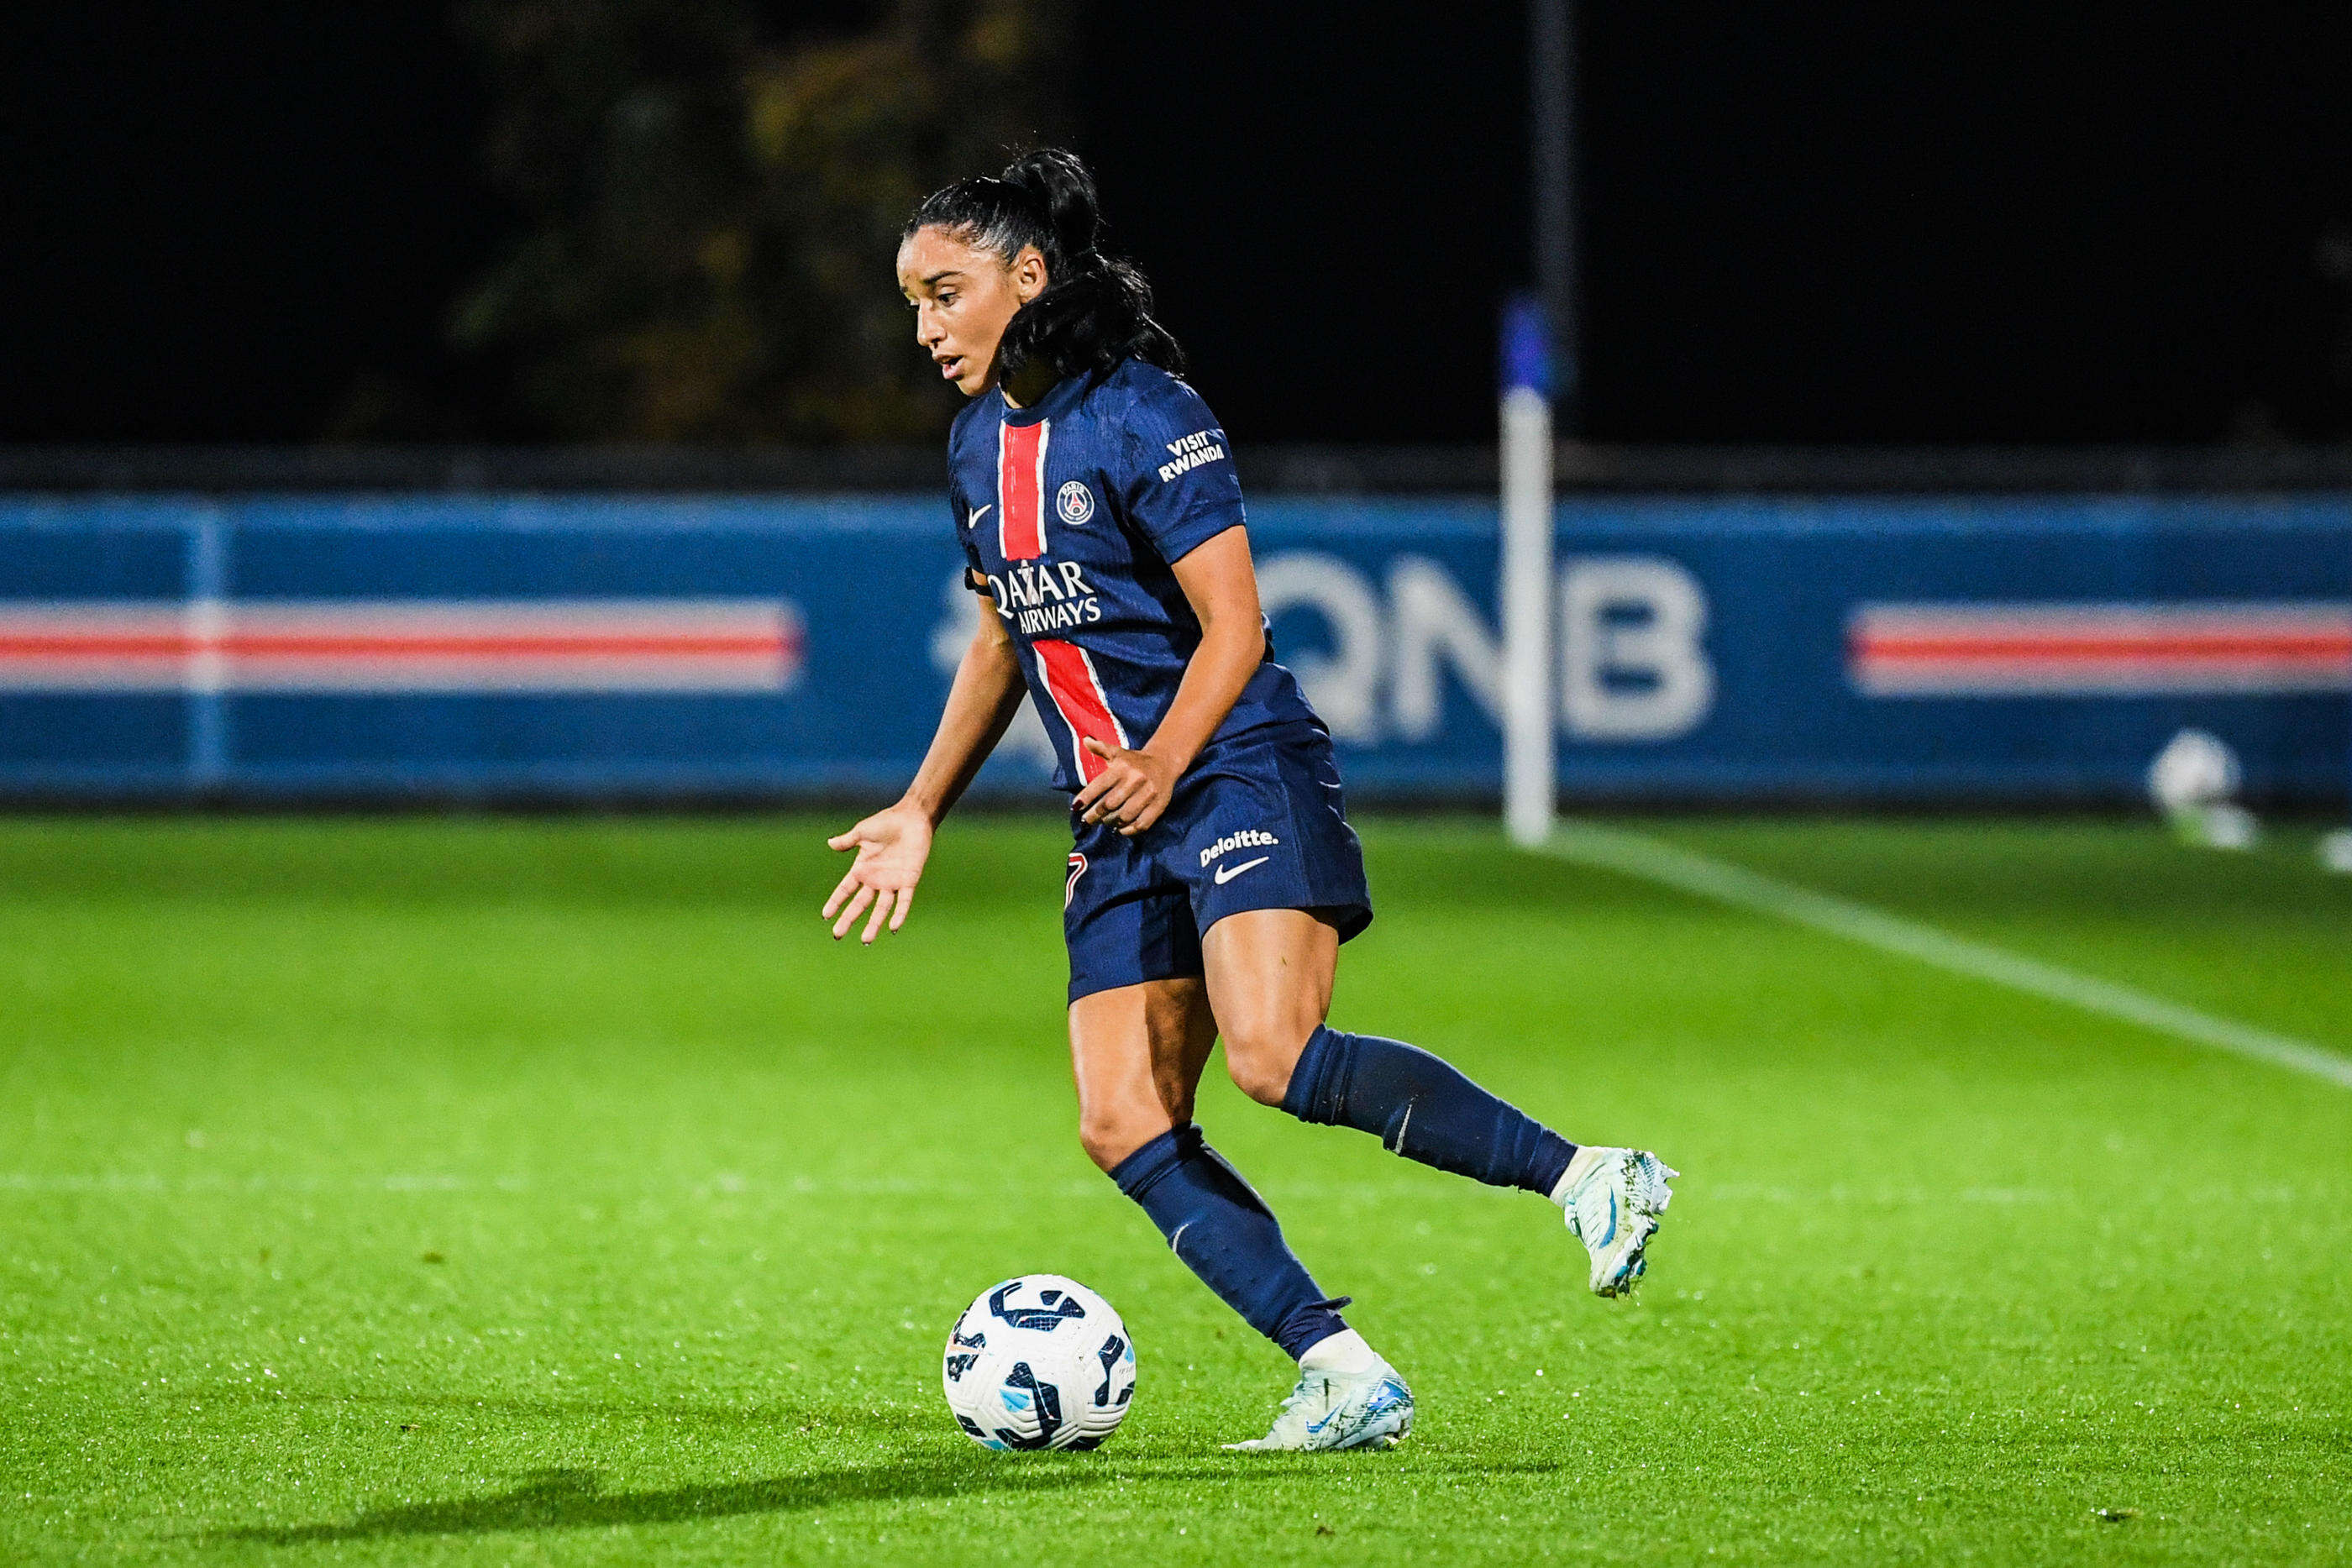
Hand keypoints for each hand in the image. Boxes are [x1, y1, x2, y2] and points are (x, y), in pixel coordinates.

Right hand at [822, 801, 932, 943]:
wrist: (911, 818)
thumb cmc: (886, 823)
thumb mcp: (862, 832)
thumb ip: (847, 841)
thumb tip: (829, 843)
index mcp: (862, 869)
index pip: (845, 890)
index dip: (835, 902)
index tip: (825, 916)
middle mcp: (876, 880)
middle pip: (860, 904)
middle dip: (849, 919)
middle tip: (837, 935)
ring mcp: (892, 882)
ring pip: (881, 908)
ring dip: (874, 924)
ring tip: (865, 940)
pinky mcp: (909, 880)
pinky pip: (904, 901)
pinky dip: (899, 914)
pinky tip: (893, 927)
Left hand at [1072, 738, 1180, 835]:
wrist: (1164, 763)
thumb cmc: (1135, 761)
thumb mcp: (1118, 752)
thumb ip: (1101, 748)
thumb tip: (1085, 740)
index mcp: (1123, 767)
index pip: (1100, 785)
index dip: (1086, 798)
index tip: (1075, 807)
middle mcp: (1136, 780)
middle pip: (1109, 804)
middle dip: (1094, 815)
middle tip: (1087, 820)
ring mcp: (1148, 794)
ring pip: (1124, 816)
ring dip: (1110, 823)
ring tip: (1104, 822)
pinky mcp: (1158, 806)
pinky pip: (1140, 824)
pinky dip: (1127, 830)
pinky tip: (1120, 829)